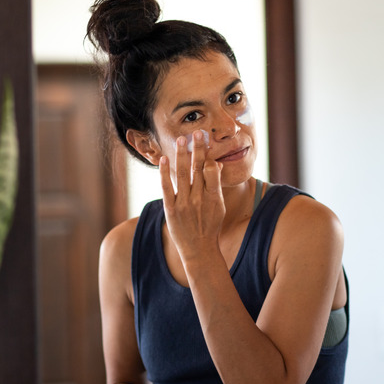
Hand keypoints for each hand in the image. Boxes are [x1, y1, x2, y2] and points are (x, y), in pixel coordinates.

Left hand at [159, 130, 225, 261]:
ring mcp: (184, 204)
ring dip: (182, 155)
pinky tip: (164, 159)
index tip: (206, 142)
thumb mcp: (219, 206)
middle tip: (198, 133)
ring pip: (183, 174)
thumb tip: (215, 164)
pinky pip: (167, 187)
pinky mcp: (171, 209)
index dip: (208, 156)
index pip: (211, 171)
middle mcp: (199, 199)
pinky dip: (164, 173)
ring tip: (182, 139)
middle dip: (198, 149)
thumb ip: (216, 186)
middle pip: (198, 168)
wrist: (199, 250)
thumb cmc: (210, 227)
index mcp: (214, 197)